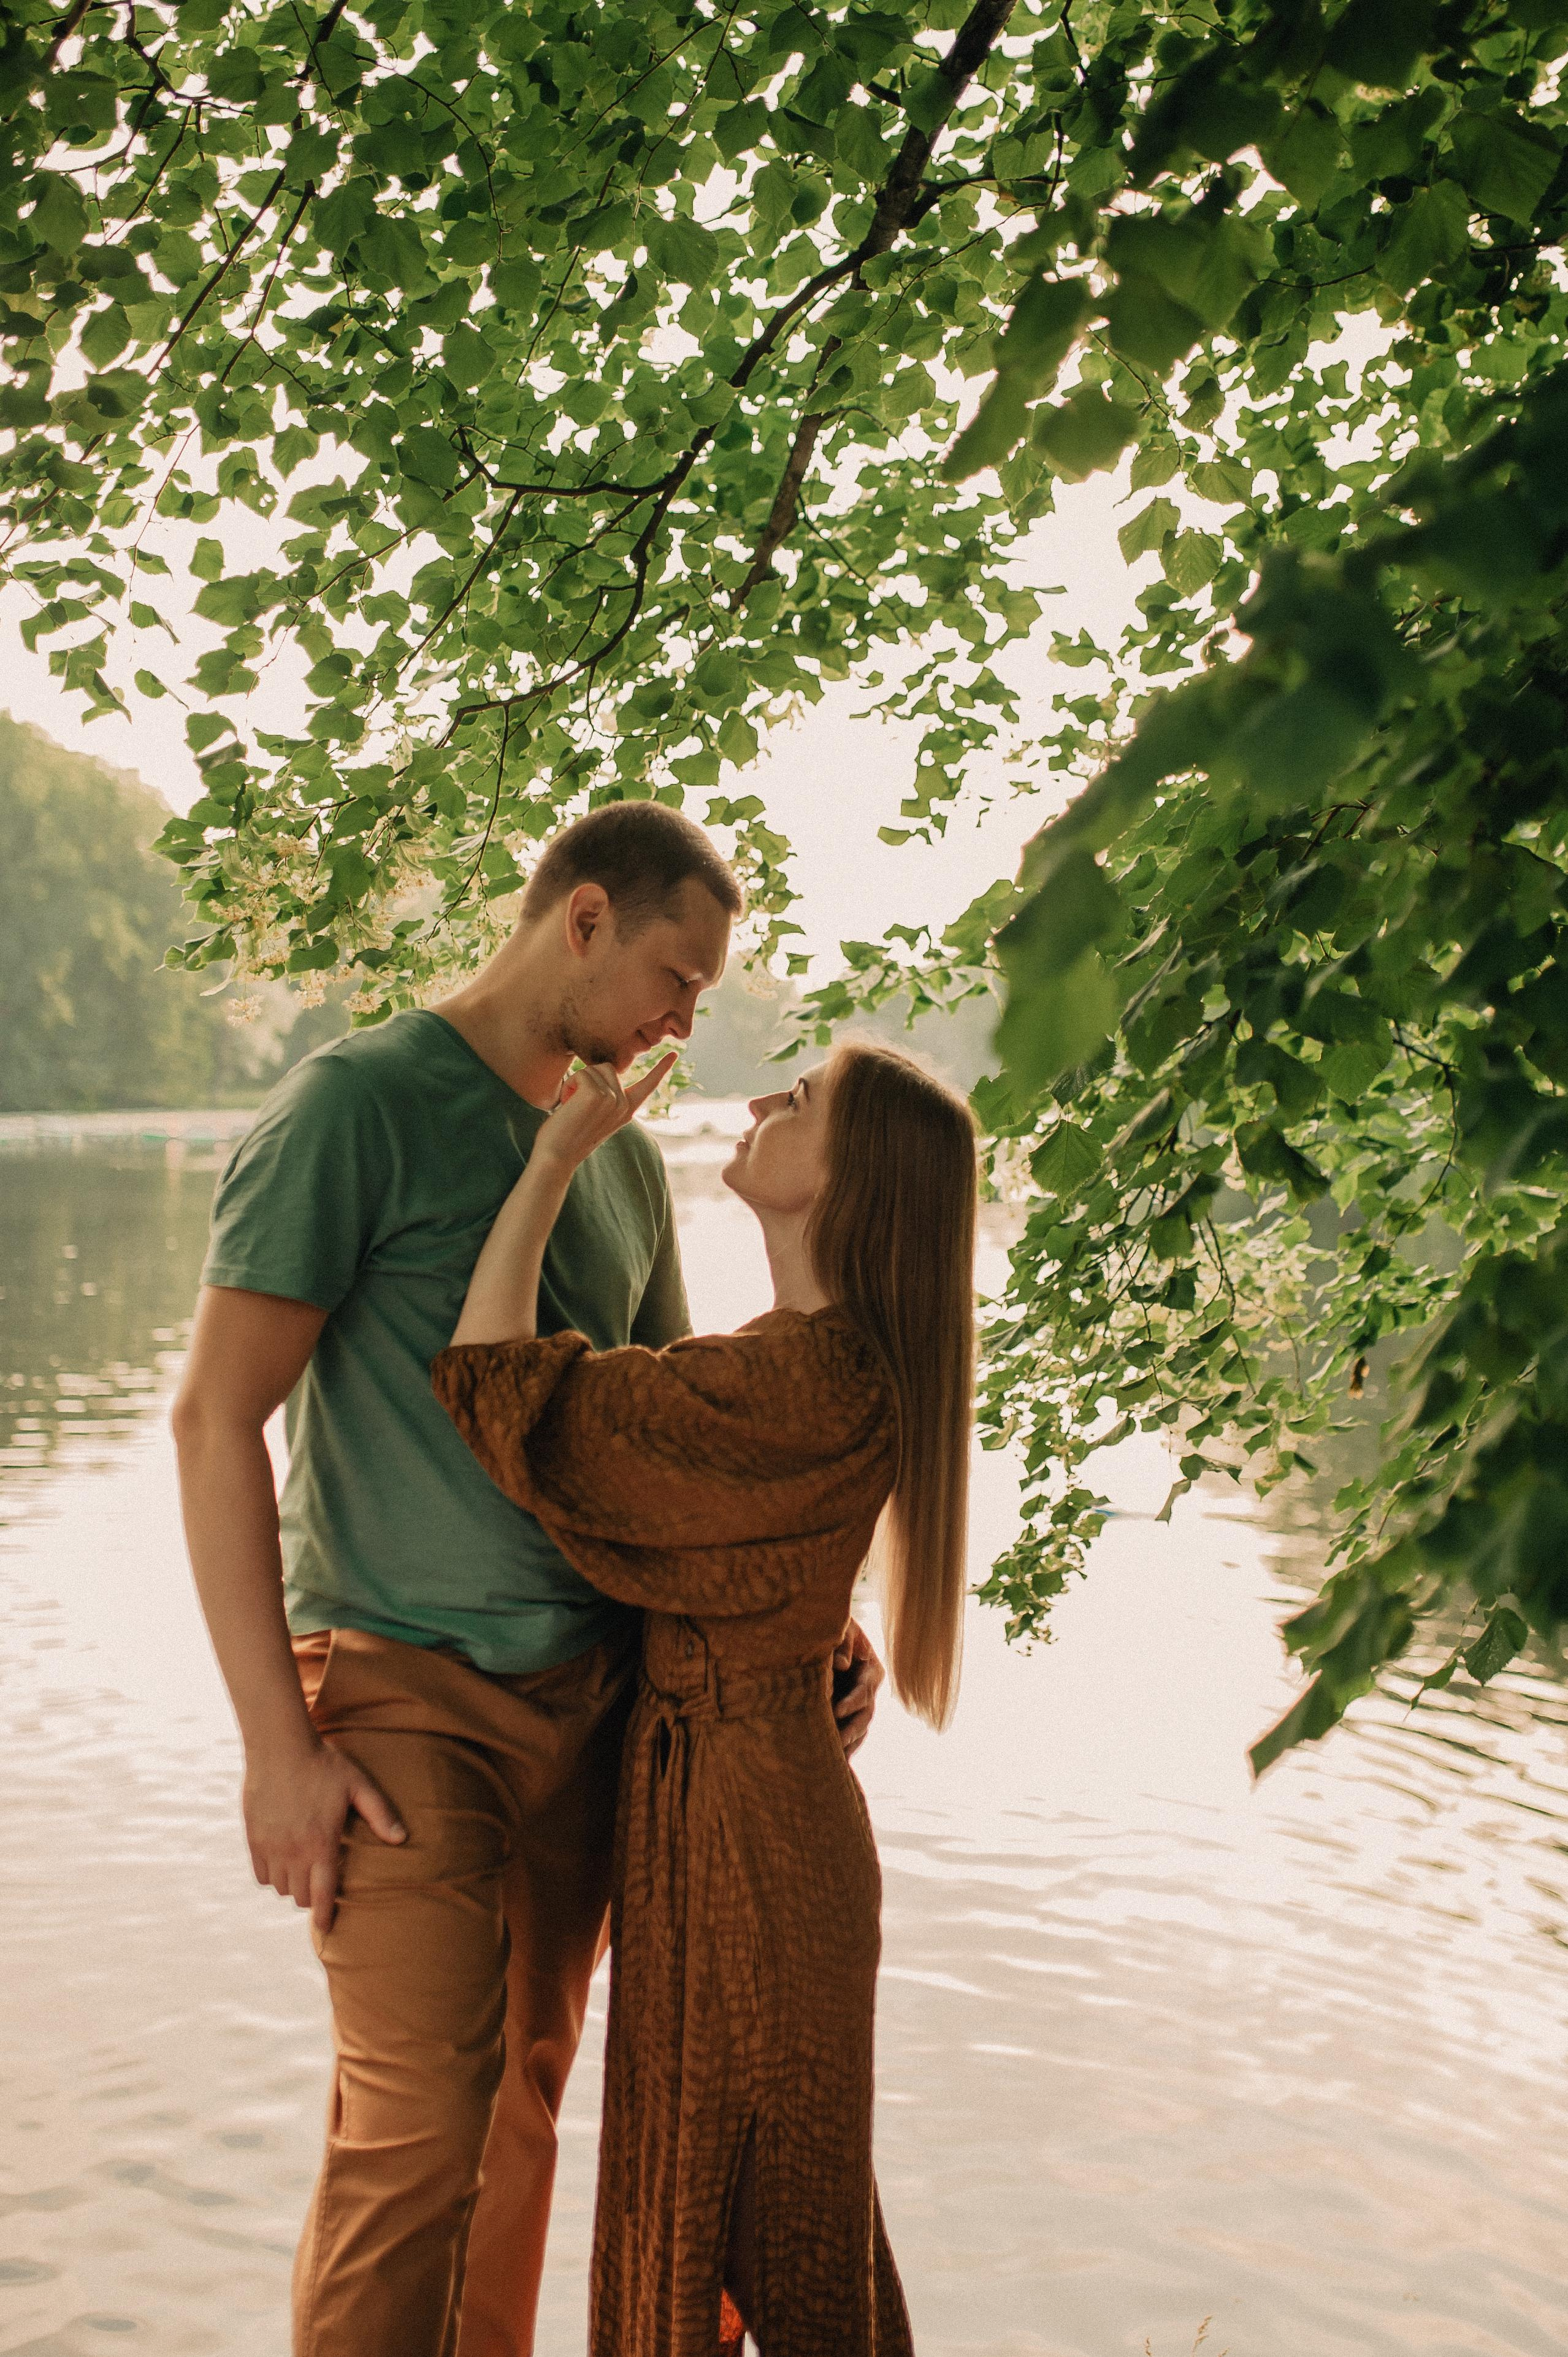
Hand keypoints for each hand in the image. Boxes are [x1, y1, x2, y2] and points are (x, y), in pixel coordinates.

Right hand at [243, 1739, 405, 1933]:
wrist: (280, 1746)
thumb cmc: (324, 1764)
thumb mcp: (358, 1785)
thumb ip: (380, 1814)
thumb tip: (401, 1839)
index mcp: (321, 1843)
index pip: (321, 1894)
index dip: (324, 1915)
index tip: (326, 1927)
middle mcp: (293, 1851)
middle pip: (299, 1895)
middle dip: (311, 1896)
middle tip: (320, 1885)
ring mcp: (270, 1846)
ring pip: (280, 1887)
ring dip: (292, 1885)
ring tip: (304, 1872)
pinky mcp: (253, 1838)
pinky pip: (261, 1874)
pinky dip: (272, 1875)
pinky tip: (283, 1862)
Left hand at [540, 1052, 677, 1171]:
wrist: (557, 1156)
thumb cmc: (567, 1136)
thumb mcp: (594, 1116)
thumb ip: (605, 1098)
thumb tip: (603, 1071)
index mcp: (627, 1111)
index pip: (648, 1085)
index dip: (661, 1068)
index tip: (674, 1054)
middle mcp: (624, 1105)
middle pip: (608, 1067)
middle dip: (587, 1079)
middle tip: (577, 1105)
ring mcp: (613, 1100)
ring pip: (594, 1069)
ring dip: (576, 1082)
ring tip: (572, 1107)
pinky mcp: (598, 1095)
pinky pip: (581, 1073)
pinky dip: (569, 1085)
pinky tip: (567, 1105)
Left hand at [832, 1618, 883, 1759]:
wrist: (823, 1633)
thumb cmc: (834, 1626)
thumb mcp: (843, 1628)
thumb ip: (843, 1643)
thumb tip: (843, 1665)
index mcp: (872, 1670)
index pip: (865, 1690)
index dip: (852, 1701)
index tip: (836, 1710)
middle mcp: (868, 1690)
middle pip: (865, 1716)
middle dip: (852, 1731)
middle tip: (837, 1743)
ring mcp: (859, 1705)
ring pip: (859, 1730)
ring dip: (849, 1745)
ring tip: (836, 1762)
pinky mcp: (846, 1714)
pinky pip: (849, 1735)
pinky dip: (844, 1748)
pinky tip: (834, 1764)